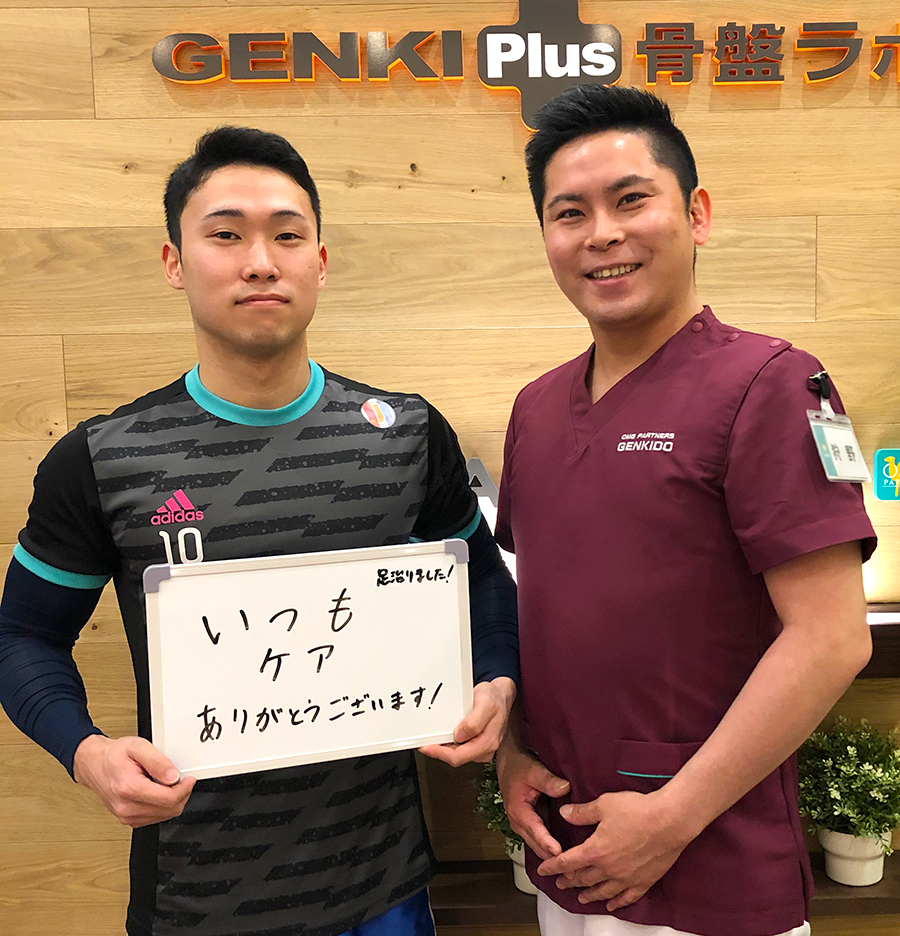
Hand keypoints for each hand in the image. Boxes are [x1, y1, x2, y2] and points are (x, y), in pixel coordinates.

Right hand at [73, 734, 196, 827]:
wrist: (94, 764)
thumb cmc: (113, 755)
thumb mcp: (138, 747)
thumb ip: (158, 762)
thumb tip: (174, 776)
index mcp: (129, 788)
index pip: (168, 799)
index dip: (185, 789)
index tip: (189, 779)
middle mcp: (126, 807)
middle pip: (169, 810)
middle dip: (181, 794)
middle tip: (181, 779)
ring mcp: (126, 816)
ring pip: (164, 816)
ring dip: (172, 800)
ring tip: (165, 782)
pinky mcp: (128, 819)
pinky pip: (155, 817)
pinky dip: (162, 805)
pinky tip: (157, 791)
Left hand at [419, 677, 515, 765]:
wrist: (501, 695)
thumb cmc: (494, 698)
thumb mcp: (486, 704)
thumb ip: (474, 721)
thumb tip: (460, 736)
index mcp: (487, 742)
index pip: (459, 756)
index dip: (440, 754)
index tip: (426, 747)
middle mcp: (484, 749)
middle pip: (456, 758)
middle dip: (438, 751)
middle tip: (423, 743)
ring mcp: (480, 748)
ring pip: (457, 754)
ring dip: (443, 748)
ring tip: (431, 738)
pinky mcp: (476, 745)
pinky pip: (459, 748)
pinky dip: (448, 744)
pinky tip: (442, 736)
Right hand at [495, 734, 569, 859]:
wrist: (508, 763)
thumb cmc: (518, 766)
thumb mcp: (532, 770)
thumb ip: (548, 780)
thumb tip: (565, 788)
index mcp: (518, 811)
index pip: (535, 830)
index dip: (547, 842)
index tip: (560, 853)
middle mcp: (519, 824)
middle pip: (537, 846)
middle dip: (553, 859)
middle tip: (573, 871)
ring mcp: (525, 826)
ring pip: (539, 847)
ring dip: (554, 857)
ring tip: (573, 870)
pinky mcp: (531, 825)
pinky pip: (542, 841)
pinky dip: (552, 849)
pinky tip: (568, 856)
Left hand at [537, 790, 689, 909]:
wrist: (669, 821)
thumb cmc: (637, 810)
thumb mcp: (603, 805)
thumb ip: (582, 812)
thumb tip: (564, 813)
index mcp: (595, 850)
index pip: (568, 861)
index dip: (553, 866)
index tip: (544, 870)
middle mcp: (608, 869)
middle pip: (584, 878)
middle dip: (569, 881)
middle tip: (560, 883)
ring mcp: (626, 878)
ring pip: (603, 891)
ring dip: (589, 894)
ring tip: (581, 897)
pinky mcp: (643, 881)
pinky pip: (627, 898)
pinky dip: (616, 902)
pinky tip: (612, 904)